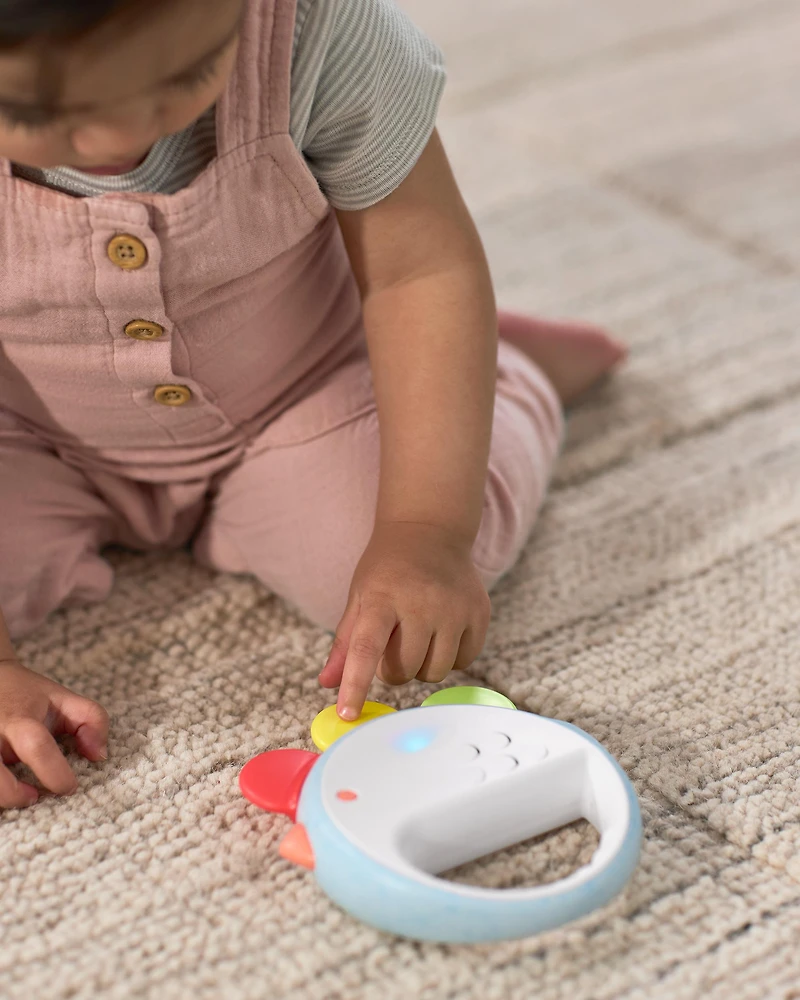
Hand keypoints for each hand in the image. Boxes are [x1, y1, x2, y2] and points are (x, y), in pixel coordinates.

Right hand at [0, 659, 108, 808]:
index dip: (55, 773)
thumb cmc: (27, 695)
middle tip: (34, 797)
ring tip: (18, 796)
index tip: (69, 787)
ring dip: (0, 796)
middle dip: (13, 794)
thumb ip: (91, 720)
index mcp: (19, 718)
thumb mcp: (63, 698)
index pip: (36, 746)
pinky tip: (7, 787)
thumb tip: (98, 755)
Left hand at [319, 522, 490, 718]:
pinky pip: (464, 661)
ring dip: (422, 666)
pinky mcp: (479, 612)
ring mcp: (454, 608)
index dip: (355, 685)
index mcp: (381, 599)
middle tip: (392, 645)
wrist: (430, 531)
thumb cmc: (387, 569)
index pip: (365, 649)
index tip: (347, 714)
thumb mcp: (359, 596)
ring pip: (435, 671)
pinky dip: (450, 656)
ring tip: (418, 637)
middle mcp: (421, 603)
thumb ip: (345, 643)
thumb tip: (327, 683)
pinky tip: (442, 632)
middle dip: (393, 669)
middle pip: (404, 670)